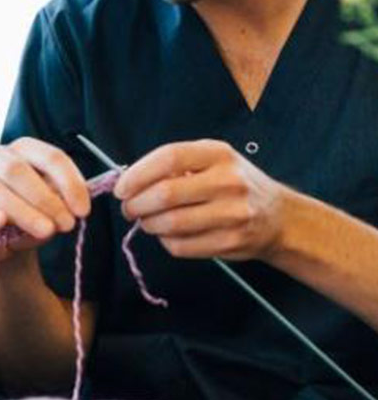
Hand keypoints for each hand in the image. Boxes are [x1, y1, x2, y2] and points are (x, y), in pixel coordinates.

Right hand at [0, 139, 90, 261]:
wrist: (4, 246)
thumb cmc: (32, 218)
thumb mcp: (52, 208)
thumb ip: (58, 202)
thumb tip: (66, 206)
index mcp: (22, 150)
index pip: (49, 156)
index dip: (69, 182)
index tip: (83, 211)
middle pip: (17, 169)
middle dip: (45, 199)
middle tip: (65, 225)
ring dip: (22, 211)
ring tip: (44, 231)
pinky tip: (1, 225)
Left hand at [116, 140, 287, 260]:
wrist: (279, 217)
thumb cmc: (232, 185)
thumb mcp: (211, 161)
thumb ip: (174, 165)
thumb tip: (128, 181)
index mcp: (218, 154)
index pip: (169, 157)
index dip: (137, 174)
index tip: (121, 188)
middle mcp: (229, 181)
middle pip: (165, 194)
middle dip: (136, 204)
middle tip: (128, 208)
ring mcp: (233, 213)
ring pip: (170, 223)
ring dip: (148, 225)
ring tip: (147, 221)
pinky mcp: (231, 241)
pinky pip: (182, 246)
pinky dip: (166, 242)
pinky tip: (169, 235)